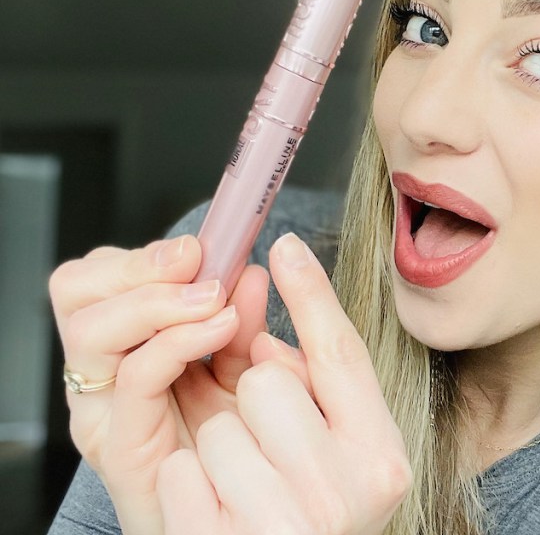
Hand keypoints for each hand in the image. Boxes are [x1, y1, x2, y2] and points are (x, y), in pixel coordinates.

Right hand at [49, 235, 269, 533]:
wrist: (237, 515)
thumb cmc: (238, 439)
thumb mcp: (242, 363)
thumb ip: (240, 315)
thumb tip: (249, 270)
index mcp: (124, 341)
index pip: (100, 274)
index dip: (145, 252)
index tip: (202, 244)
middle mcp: (101, 369)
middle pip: (76, 289)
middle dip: (140, 264)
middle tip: (198, 261)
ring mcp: (103, 406)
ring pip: (91, 327)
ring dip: (159, 298)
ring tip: (216, 298)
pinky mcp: (121, 443)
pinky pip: (133, 377)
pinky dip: (177, 340)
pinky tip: (220, 328)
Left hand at [156, 233, 411, 534]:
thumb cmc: (306, 514)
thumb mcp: (332, 452)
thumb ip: (309, 388)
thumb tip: (265, 331)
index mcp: (380, 458)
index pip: (342, 356)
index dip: (312, 294)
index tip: (284, 245)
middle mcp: (345, 493)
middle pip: (268, 382)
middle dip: (251, 399)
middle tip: (263, 443)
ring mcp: (286, 524)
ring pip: (219, 427)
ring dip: (216, 448)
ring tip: (240, 486)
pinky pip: (180, 473)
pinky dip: (186, 485)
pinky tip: (212, 511)